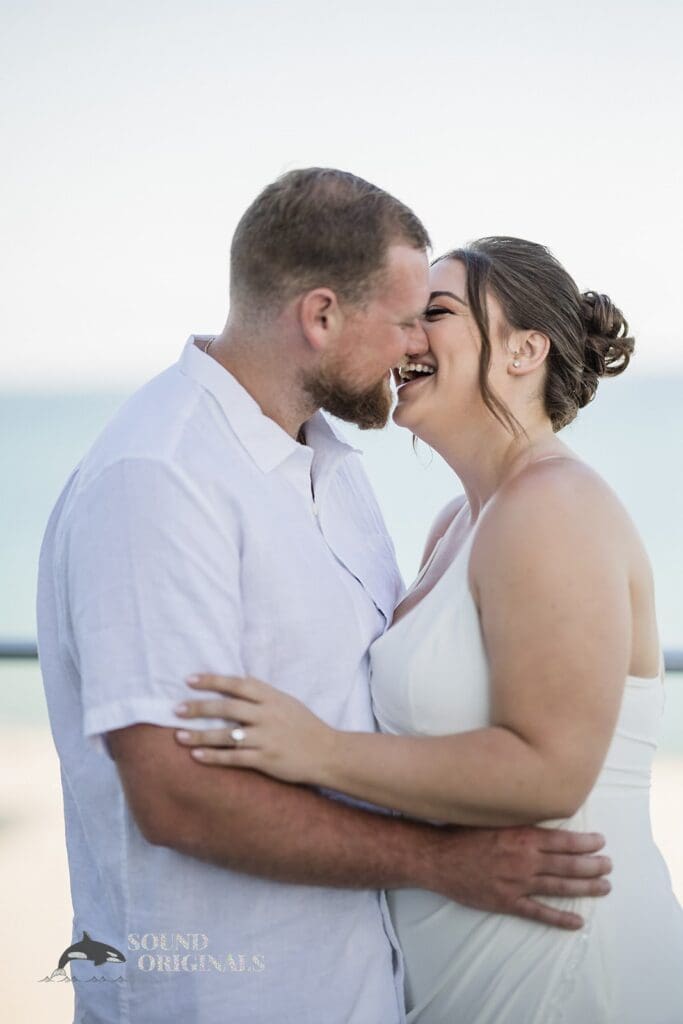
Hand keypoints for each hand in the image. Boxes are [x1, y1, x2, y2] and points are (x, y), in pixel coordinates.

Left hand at [174, 674, 334, 784]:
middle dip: (198, 708)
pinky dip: (214, 757)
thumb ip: (262, 696)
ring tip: (179, 736)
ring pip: (226, 735)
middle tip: (176, 709)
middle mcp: (267, 715)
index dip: (212, 681)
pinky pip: (234, 758)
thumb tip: (234, 687)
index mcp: (272, 697)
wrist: (328, 753)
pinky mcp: (266, 760)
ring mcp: (266, 738)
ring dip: (200, 736)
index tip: (189, 680)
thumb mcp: (286, 702)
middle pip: (227, 708)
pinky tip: (197, 757)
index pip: (237, 684)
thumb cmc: (305, 726)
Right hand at [423, 825, 611, 929]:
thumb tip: (543, 817)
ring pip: (559, 886)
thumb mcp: (493, 819)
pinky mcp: (507, 902)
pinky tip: (576, 922)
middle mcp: (524, 860)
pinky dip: (559, 918)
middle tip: (609, 866)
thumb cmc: (463, 834)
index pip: (563, 840)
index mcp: (521, 836)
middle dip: (592, 865)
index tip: (601, 842)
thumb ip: (519, 822)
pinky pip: (538, 913)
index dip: (585, 843)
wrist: (438, 858)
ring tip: (604, 887)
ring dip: (585, 888)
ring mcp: (517, 883)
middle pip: (567, 864)